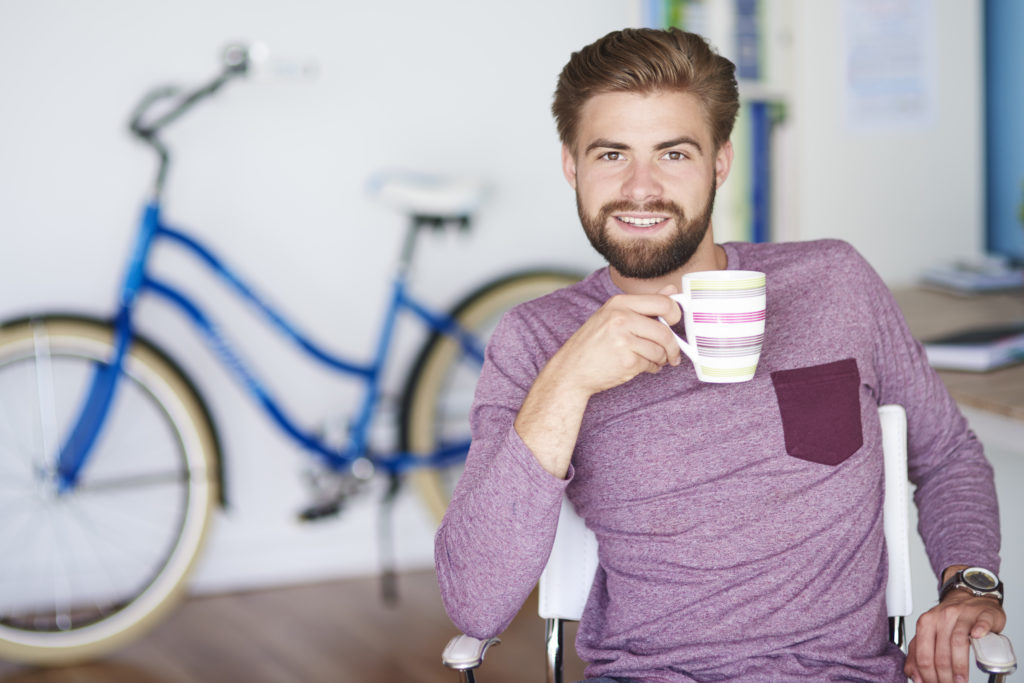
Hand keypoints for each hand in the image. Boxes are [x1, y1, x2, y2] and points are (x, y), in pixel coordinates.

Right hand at [543, 285, 682, 397]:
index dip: (676, 313)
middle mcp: (621, 318)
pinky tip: (638, 367)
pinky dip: (650, 368)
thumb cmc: (593, 343)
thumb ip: (645, 304)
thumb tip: (672, 289)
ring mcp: (623, 340)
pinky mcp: (627, 361)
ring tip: (650, 361)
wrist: (571, 369)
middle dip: (673, 346)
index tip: (675, 322)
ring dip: (660, 359)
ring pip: (660, 350)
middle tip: (673, 354)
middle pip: (664, 330)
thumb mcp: (613, 316)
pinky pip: (651, 364)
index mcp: (619, 303)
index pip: (662, 302)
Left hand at [905, 590, 1006, 682]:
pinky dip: (979, 632)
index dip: (927, 675)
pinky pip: (981, 624)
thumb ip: (919, 654)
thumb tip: (914, 676)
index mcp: (926, 623)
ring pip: (958, 642)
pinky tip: (977, 639)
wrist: (971, 598)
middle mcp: (942, 617)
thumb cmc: (951, 620)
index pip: (923, 654)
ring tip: (961, 681)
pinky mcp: (983, 614)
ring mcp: (963, 614)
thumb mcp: (930, 634)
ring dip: (959, 666)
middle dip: (944, 676)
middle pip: (940, 652)